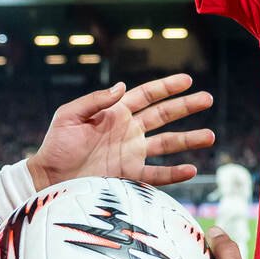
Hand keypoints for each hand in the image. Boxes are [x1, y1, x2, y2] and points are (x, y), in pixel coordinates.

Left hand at [27, 73, 215, 190]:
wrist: (48, 179)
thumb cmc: (55, 145)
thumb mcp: (69, 116)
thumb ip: (95, 100)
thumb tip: (122, 87)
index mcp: (115, 113)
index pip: (147, 96)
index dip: (166, 87)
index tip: (187, 80)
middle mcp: (128, 132)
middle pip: (163, 116)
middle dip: (186, 107)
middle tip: (208, 98)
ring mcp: (131, 154)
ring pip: (167, 144)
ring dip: (188, 140)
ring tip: (210, 136)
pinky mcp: (129, 176)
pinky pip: (157, 174)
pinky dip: (174, 173)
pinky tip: (191, 169)